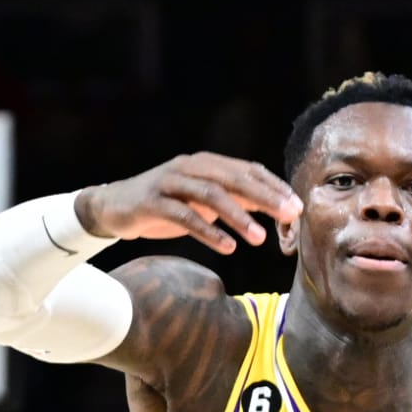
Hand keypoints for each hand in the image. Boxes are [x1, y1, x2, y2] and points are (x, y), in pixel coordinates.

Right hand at [75, 155, 301, 258]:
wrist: (114, 206)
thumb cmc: (167, 204)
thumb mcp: (204, 200)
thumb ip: (235, 199)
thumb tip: (274, 207)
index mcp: (206, 163)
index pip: (247, 170)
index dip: (274, 187)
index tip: (297, 207)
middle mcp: (190, 167)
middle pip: (234, 179)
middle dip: (265, 197)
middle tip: (289, 216)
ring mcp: (170, 182)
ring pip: (210, 194)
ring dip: (238, 216)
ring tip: (259, 239)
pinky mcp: (152, 201)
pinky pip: (184, 215)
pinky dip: (208, 231)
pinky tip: (227, 247)